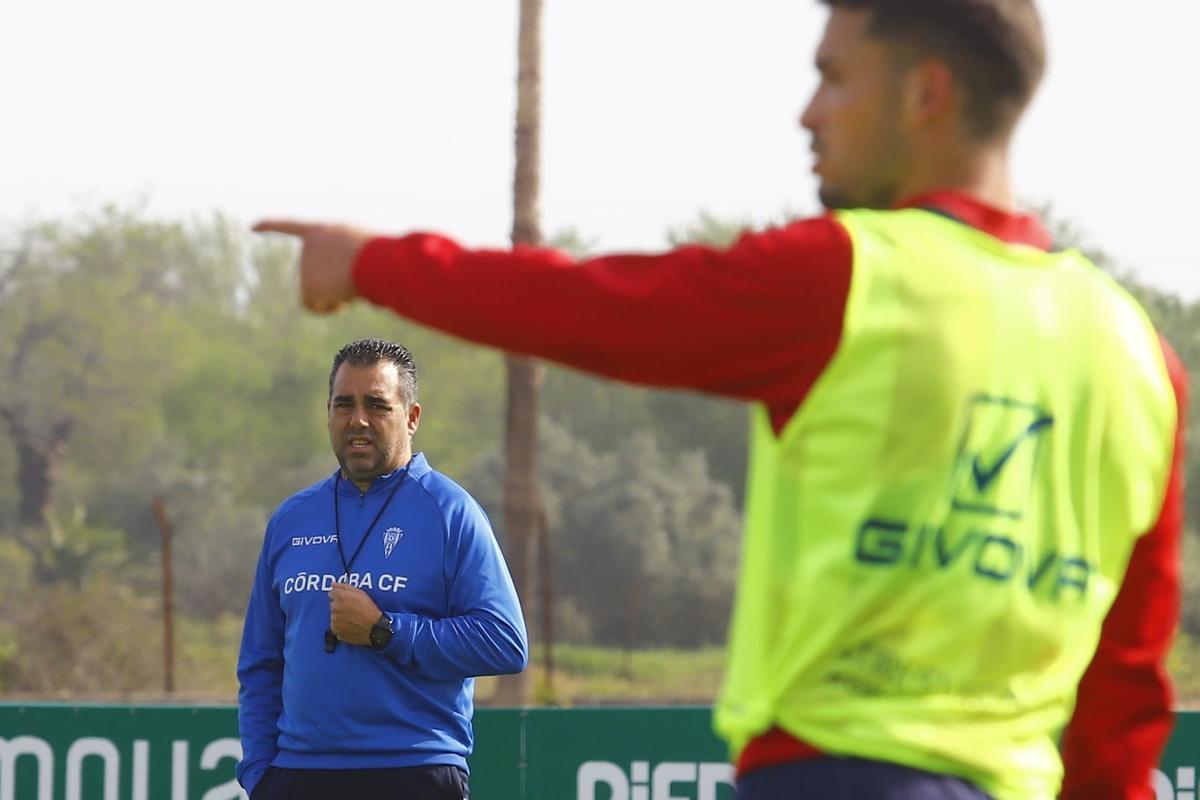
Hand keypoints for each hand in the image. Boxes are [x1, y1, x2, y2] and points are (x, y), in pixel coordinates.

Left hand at [252, 220, 375, 313]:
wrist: (373, 260)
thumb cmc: (381, 254)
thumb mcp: (367, 249)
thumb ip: (356, 262)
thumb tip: (368, 293)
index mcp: (322, 230)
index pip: (290, 225)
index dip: (270, 226)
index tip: (252, 227)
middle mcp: (308, 247)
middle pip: (316, 274)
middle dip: (333, 283)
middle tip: (355, 279)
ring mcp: (305, 266)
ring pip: (319, 291)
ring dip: (336, 294)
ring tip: (354, 284)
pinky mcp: (307, 286)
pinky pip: (315, 306)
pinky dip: (327, 308)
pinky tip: (342, 302)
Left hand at [328, 583, 382, 645]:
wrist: (373, 627)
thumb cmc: (369, 610)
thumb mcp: (360, 593)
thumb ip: (344, 587)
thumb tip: (334, 584)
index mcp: (341, 597)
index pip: (331, 592)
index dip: (339, 595)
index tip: (344, 598)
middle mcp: (335, 607)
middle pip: (333, 604)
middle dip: (340, 606)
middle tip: (351, 609)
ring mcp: (334, 619)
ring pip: (334, 615)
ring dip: (340, 616)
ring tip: (352, 618)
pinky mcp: (335, 630)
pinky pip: (334, 625)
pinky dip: (340, 625)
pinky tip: (349, 624)